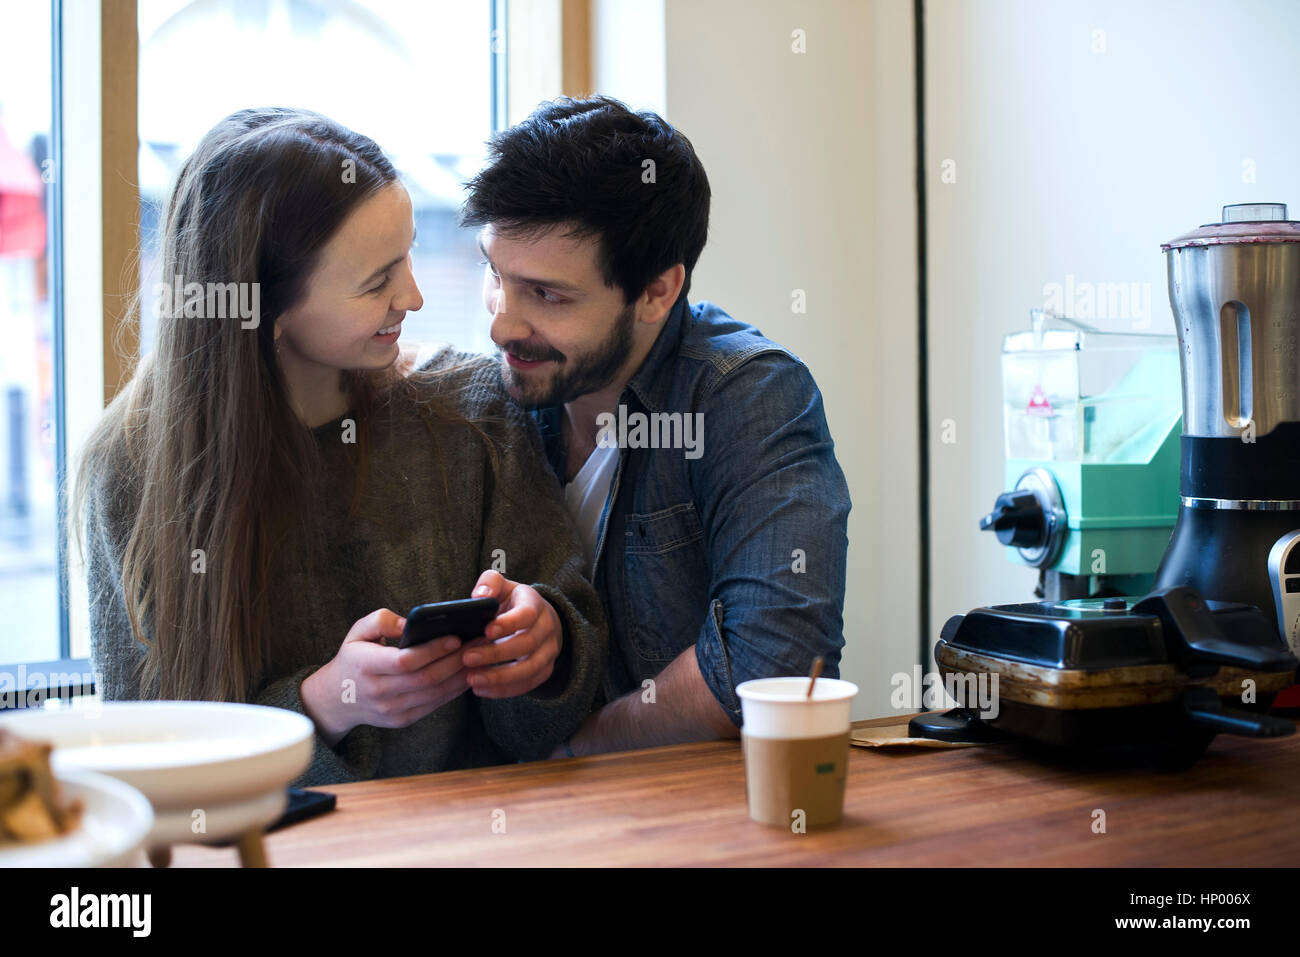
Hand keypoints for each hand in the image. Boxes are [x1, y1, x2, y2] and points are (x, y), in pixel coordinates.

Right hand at [300, 609, 470, 746]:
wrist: (338, 698)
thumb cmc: (354, 657)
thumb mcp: (357, 631)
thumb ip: (382, 621)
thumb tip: (411, 624)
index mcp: (366, 666)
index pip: (405, 661)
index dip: (433, 650)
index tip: (456, 637)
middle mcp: (378, 692)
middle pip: (425, 678)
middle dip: (456, 661)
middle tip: (478, 644)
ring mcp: (391, 710)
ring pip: (434, 694)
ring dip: (460, 676)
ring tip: (479, 657)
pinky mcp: (402, 720)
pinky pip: (434, 705)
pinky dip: (454, 690)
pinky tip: (467, 674)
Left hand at [461, 569, 562, 698]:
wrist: (539, 620)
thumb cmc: (513, 602)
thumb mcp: (503, 586)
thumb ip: (490, 583)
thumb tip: (480, 596)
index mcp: (534, 604)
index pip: (527, 614)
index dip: (508, 624)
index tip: (485, 631)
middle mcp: (547, 628)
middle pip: (527, 644)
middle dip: (496, 654)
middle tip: (467, 658)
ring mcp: (549, 651)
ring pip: (530, 669)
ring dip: (500, 677)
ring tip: (472, 679)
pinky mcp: (545, 670)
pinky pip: (528, 684)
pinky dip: (505, 690)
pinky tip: (481, 690)